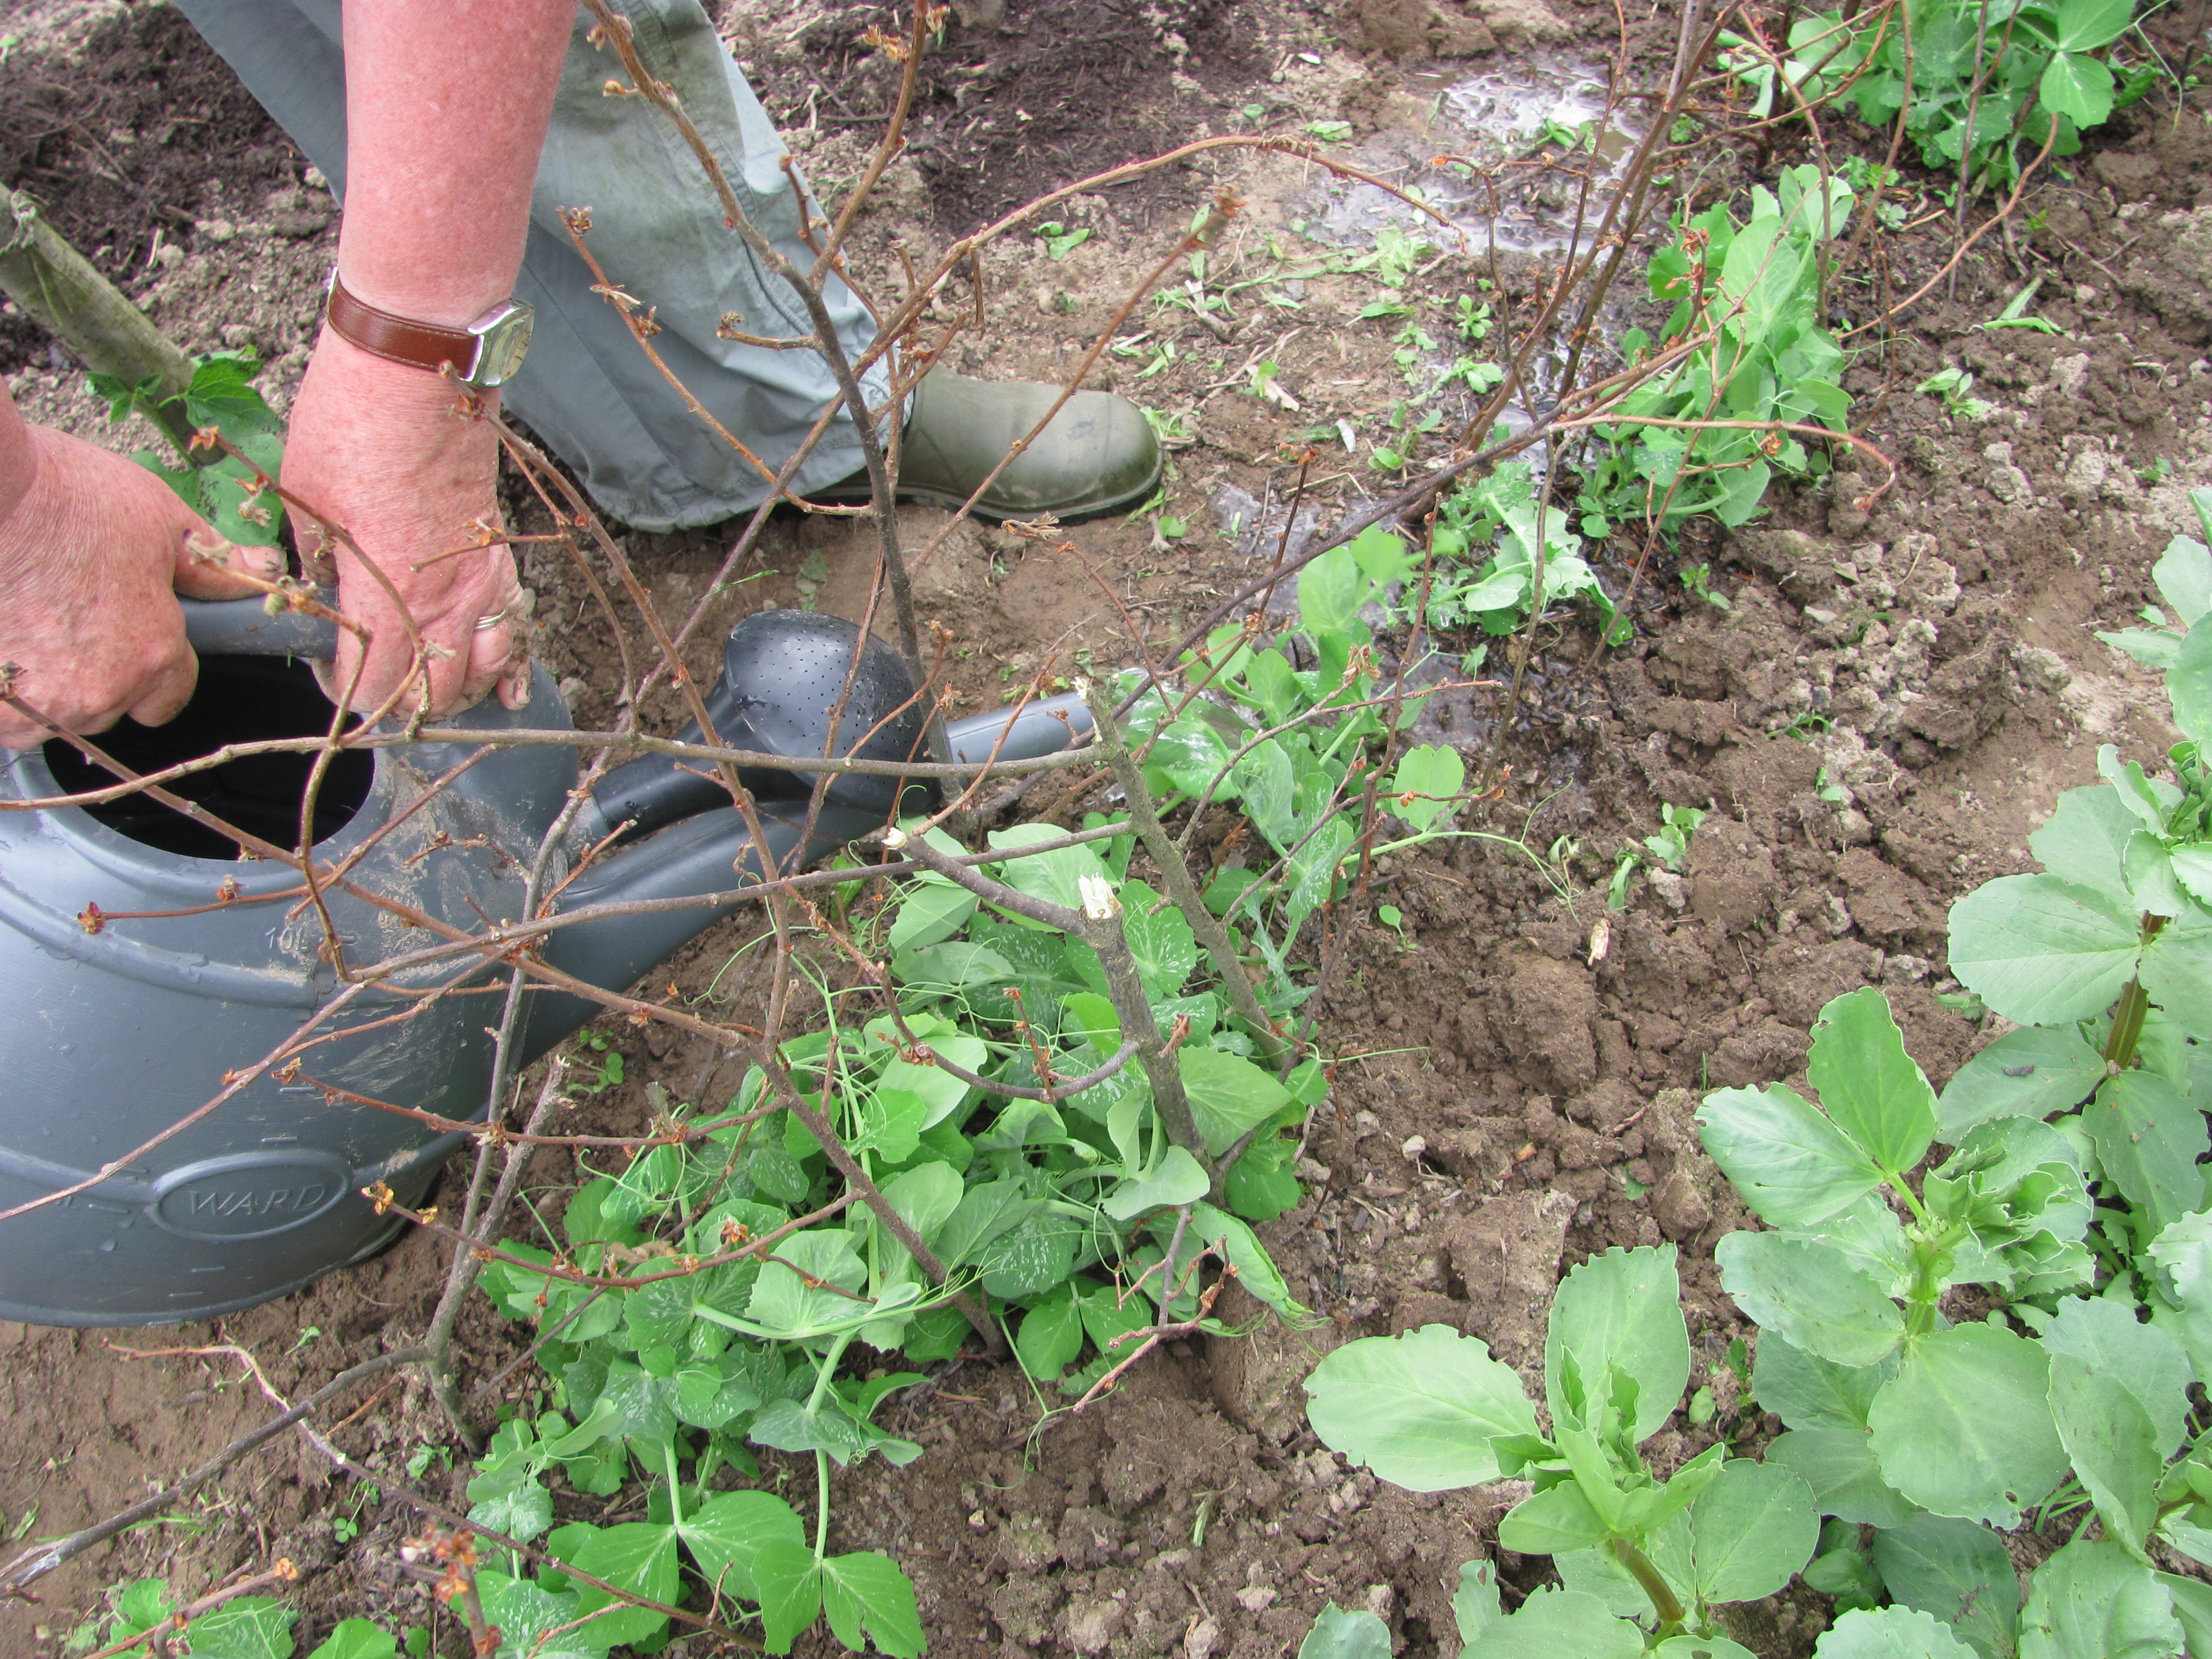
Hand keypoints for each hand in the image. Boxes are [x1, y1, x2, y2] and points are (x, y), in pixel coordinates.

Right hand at [0, 424, 280, 750]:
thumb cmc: (67, 495)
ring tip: (32, 619)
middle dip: (98, 668)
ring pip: (57, 713)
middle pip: (111, 704)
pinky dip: (8, 686)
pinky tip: (7, 639)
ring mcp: (40, 703)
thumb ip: (210, 563)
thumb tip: (261, 571)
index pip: (171, 694)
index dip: (154, 664)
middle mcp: (100, 691)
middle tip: (71, 610)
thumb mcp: (158, 518)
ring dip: (48, 680)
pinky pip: (12, 715)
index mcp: (152, 654)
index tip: (131, 635)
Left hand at [281, 333, 528, 716]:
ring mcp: (481, 577)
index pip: (374, 682)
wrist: (421, 361)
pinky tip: (501, 687)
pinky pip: (515, 628)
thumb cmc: (351, 418)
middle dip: (402, 706)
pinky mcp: (500, 553)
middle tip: (373, 689)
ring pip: (480, 669)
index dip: (346, 692)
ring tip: (429, 692)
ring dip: (453, 691)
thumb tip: (313, 599)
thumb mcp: (302, 497)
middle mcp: (444, 596)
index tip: (327, 675)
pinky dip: (507, 663)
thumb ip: (311, 564)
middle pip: (435, 692)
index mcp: (388, 588)